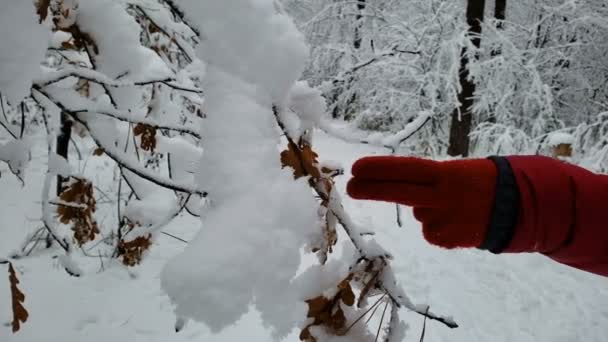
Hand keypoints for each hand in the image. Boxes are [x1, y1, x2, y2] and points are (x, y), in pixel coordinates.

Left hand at [347, 156, 497, 248]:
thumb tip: (398, 189)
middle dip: (372, 189)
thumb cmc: (483, 183)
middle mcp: (445, 196)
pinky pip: (432, 232)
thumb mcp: (457, 171)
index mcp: (447, 174)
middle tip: (350, 186)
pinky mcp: (452, 239)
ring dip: (429, 210)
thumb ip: (429, 180)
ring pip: (420, 215)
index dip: (381, 169)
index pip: (408, 169)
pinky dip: (440, 228)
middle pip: (402, 193)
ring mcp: (448, 219)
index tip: (356, 167)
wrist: (522, 207)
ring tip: (458, 206)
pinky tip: (461, 222)